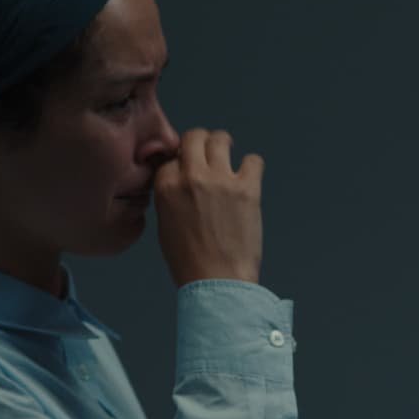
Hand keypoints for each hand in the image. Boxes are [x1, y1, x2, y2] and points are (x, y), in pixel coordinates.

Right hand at [153, 128, 264, 286]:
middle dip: (200, 141)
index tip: (188, 168)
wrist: (216, 282)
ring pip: (221, 139)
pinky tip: (248, 176)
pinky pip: (253, 159)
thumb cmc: (188, 260)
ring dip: (224, 144)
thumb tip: (180, 178)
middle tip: (209, 151)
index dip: (181, 160)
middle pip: (194, 136)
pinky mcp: (247, 188)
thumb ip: (169, 195)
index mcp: (166, 186)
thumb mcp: (165, 223)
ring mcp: (220, 180)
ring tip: (228, 155)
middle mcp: (191, 177)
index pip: (171, 156)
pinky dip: (251, 165)